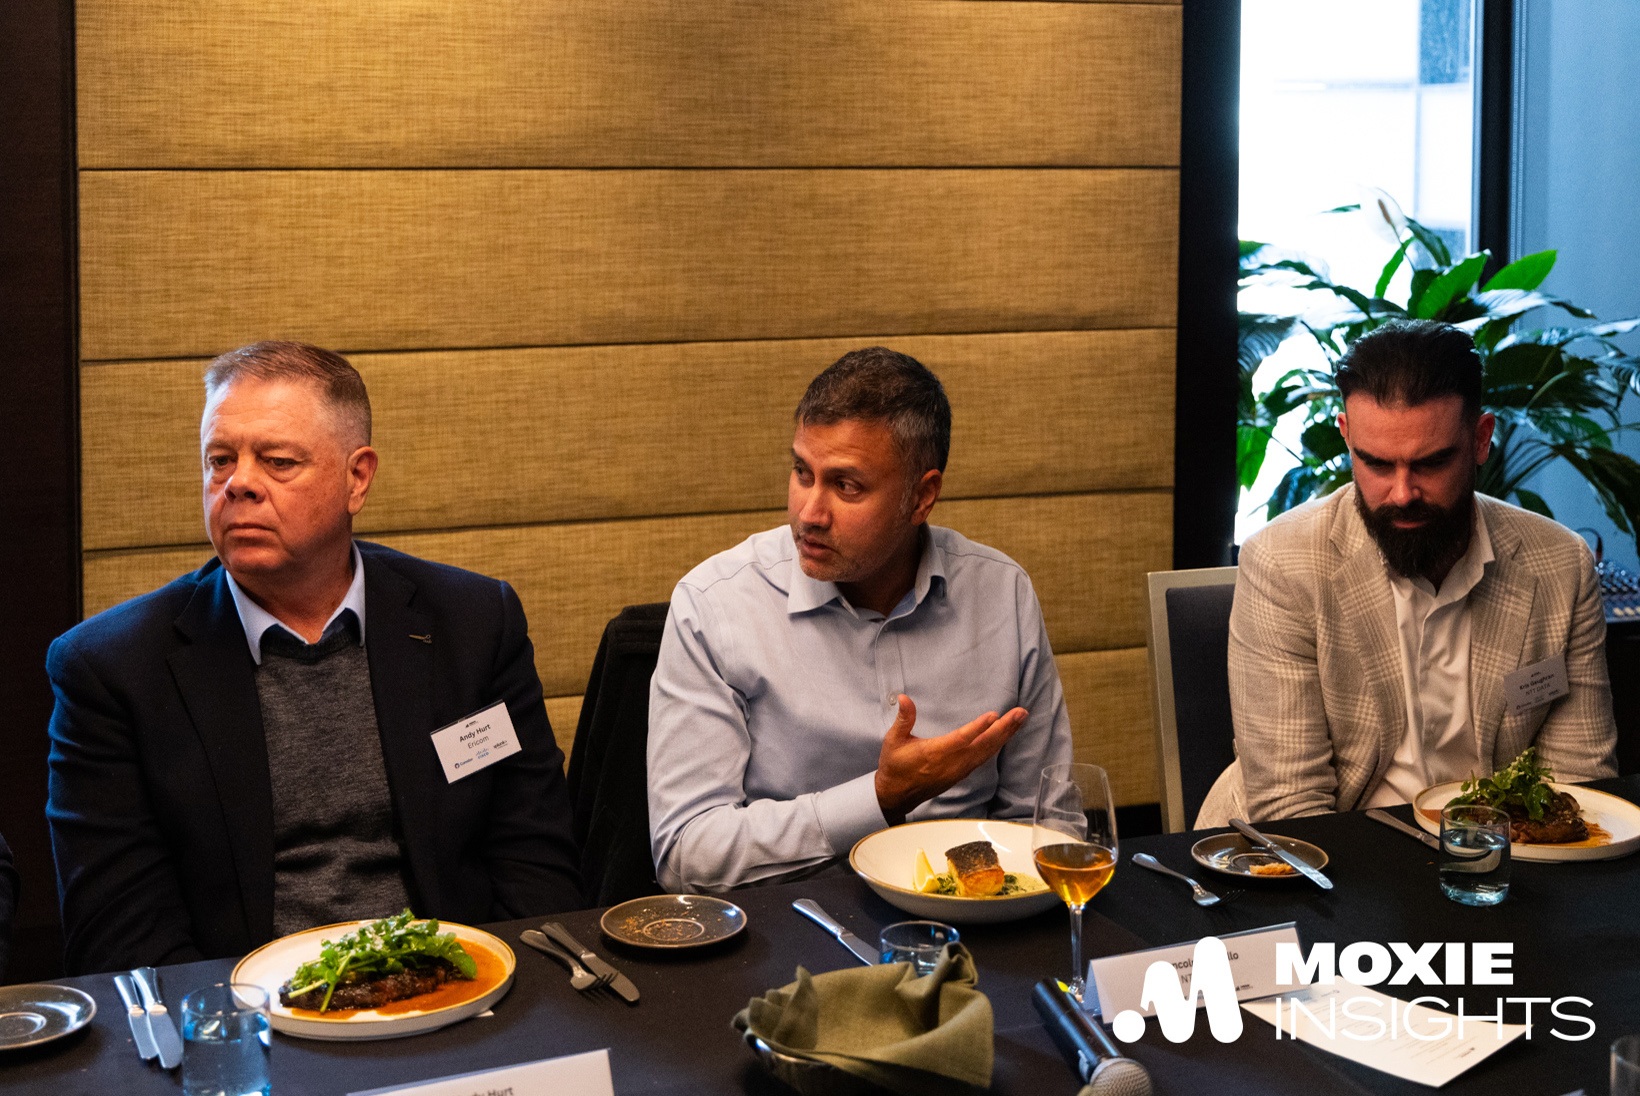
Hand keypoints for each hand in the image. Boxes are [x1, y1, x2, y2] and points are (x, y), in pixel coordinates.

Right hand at [874, 695, 1027, 823]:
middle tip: (1021, 713)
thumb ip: (903, 719)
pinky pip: (983, 758)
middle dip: (1004, 728)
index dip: (978, 728)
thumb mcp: (893, 740)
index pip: (961, 739)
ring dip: (1005, 735)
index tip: (994, 715)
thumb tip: (904, 697)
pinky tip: (1006, 735)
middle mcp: (951, 763)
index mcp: (935, 753)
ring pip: (987, 751)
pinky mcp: (961, 774)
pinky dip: (997, 745)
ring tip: (1020, 719)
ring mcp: (958, 770)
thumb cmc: (895, 765)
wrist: (896, 794)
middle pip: (983, 745)